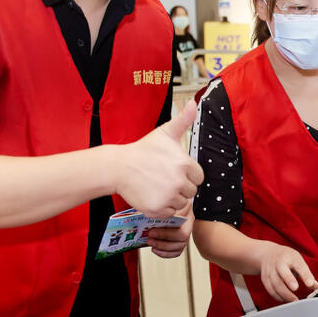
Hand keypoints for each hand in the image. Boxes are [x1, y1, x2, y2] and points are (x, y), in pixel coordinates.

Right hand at [115, 100, 203, 218]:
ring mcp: (168, 196)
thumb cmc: (143, 150)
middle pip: (191, 191)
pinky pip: (170, 213)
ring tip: (157, 186)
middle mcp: (179, 182)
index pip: (198, 177)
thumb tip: (193, 103)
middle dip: (180, 186)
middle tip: (163, 178)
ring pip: (181, 203)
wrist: (118, 167)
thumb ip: (183, 120)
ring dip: (172, 197)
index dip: (188, 174)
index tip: (173, 170)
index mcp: (185, 164)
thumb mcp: (165, 132)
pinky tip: (153, 195)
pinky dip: (163, 207)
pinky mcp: (157, 208)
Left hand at [147, 203, 193, 258]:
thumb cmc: (165, 199)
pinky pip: (177, 251)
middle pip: (183, 237)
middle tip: (150, 237)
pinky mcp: (181, 240)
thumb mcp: (162, 199)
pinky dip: (165, 253)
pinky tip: (156, 249)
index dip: (166, 232)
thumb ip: (156, 207)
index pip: (181, 225)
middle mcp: (188, 222)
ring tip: (151, 243)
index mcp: (186, 210)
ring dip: (163, 247)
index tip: (151, 230)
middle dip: (164, 239)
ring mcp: (186, 231)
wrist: (169, 200)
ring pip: (180, 246)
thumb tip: (143, 216)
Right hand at [258, 241, 317, 301]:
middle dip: (289, 281)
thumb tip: (315, 286)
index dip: (305, 275)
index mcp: (291, 257)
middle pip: (283, 273)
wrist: (268, 254)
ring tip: (294, 300)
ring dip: (285, 294)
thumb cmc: (286, 258)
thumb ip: (307, 274)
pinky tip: (285, 299)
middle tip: (296, 289)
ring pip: (276, 284)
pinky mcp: (265, 279)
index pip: (299, 266)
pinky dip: (278, 296)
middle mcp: (279, 263)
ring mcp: (270, 271)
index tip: (310, 284)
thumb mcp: (298, 261)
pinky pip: (270, 289)